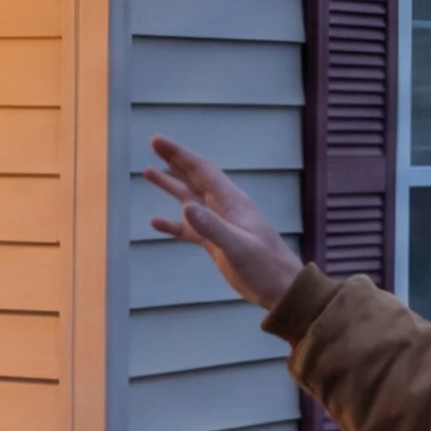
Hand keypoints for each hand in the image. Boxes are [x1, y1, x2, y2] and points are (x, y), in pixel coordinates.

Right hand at [144, 137, 310, 309]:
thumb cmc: (265, 266)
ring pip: (190, 199)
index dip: (179, 154)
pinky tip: (155, 222)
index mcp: (231, 202)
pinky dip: (172, 224)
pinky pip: (190, 228)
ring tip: (148, 172)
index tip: (157, 141)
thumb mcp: (238, 247)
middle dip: (174, 161)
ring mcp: (220, 225)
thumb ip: (212, 227)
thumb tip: (185, 205)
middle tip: (154, 143)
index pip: (201, 170)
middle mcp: (224, 207)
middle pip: (195, 178)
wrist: (282, 290)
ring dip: (170, 186)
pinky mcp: (216, 243)